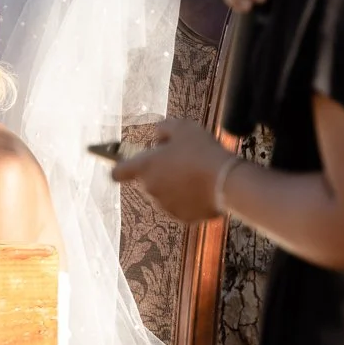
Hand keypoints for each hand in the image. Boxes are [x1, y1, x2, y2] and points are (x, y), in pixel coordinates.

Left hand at [111, 118, 235, 224]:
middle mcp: (150, 189)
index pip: (117, 172)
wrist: (225, 180)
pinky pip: (180, 206)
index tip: (128, 163)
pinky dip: (188, 199)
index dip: (121, 167)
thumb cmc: (201, 150)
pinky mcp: (182, 217)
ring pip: (163, 195)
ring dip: (173, 186)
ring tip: (194, 173)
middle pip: (146, 181)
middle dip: (157, 172)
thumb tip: (157, 135)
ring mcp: (165, 206)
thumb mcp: (181, 127)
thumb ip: (163, 128)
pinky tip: (203, 187)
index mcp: (145, 167)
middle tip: (178, 160)